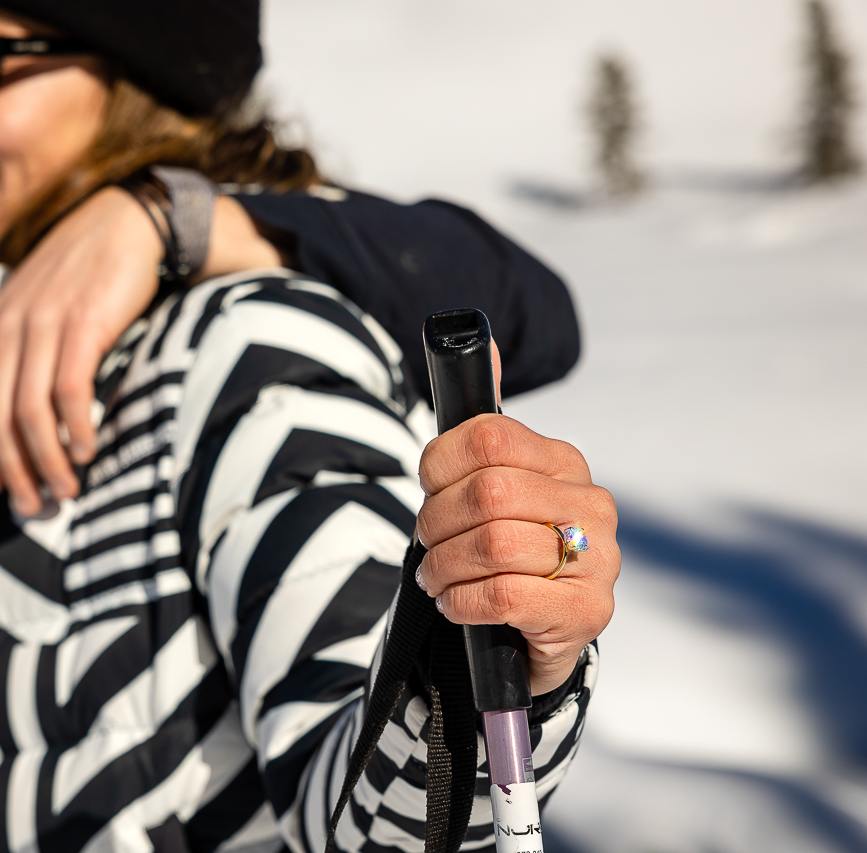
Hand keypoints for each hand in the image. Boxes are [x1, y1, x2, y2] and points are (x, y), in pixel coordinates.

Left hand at [0, 186, 162, 513]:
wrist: (128, 221)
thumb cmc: (89, 272)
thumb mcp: (41, 306)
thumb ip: (26, 348)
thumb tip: (28, 413)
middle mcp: (10, 324)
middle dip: (15, 469)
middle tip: (35, 506)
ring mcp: (44, 324)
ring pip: (32, 412)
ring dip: (48, 460)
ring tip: (66, 491)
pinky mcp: (82, 324)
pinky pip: (70, 391)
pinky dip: (77, 428)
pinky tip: (88, 450)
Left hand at [414, 352, 618, 695]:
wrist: (537, 632)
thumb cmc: (506, 551)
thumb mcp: (491, 487)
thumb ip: (484, 426)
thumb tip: (482, 341)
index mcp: (564, 462)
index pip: (489, 437)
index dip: (440, 464)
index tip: (428, 487)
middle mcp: (591, 504)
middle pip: (487, 493)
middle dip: (436, 522)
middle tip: (425, 543)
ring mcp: (599, 559)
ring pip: (492, 546)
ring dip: (444, 566)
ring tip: (435, 577)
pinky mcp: (588, 611)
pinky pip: (504, 596)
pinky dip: (461, 601)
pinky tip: (455, 604)